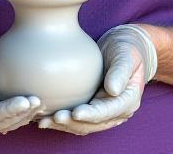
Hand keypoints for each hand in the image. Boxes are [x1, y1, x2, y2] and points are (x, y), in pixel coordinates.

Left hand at [37, 24, 156, 135]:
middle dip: (73, 123)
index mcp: (128, 101)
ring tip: (44, 121)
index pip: (108, 112)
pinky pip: (77, 119)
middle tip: (54, 117)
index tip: (75, 112)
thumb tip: (113, 90)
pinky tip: (45, 117)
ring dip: (65, 126)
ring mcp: (104, 112)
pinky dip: (63, 120)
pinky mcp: (92, 108)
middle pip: (93, 123)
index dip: (91, 114)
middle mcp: (117, 112)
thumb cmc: (126, 49)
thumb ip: (120, 71)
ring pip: (83, 125)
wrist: (125, 48)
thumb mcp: (126, 55)